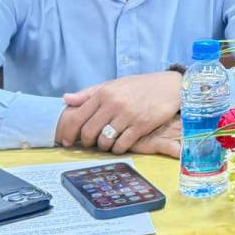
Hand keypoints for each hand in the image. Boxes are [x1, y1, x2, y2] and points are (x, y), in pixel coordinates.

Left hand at [56, 70, 184, 153]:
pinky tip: (120, 145)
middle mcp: (113, 104)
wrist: (169, 86)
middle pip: (88, 132)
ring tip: (106, 144)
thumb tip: (65, 99)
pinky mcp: (141, 126)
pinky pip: (122, 145)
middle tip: (90, 143)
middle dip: (86, 142)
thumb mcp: (113, 85)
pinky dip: (118, 149)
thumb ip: (89, 93)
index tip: (67, 140)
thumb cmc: (139, 86)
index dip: (68, 132)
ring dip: (103, 146)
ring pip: (104, 141)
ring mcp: (127, 115)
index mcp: (103, 93)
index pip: (77, 117)